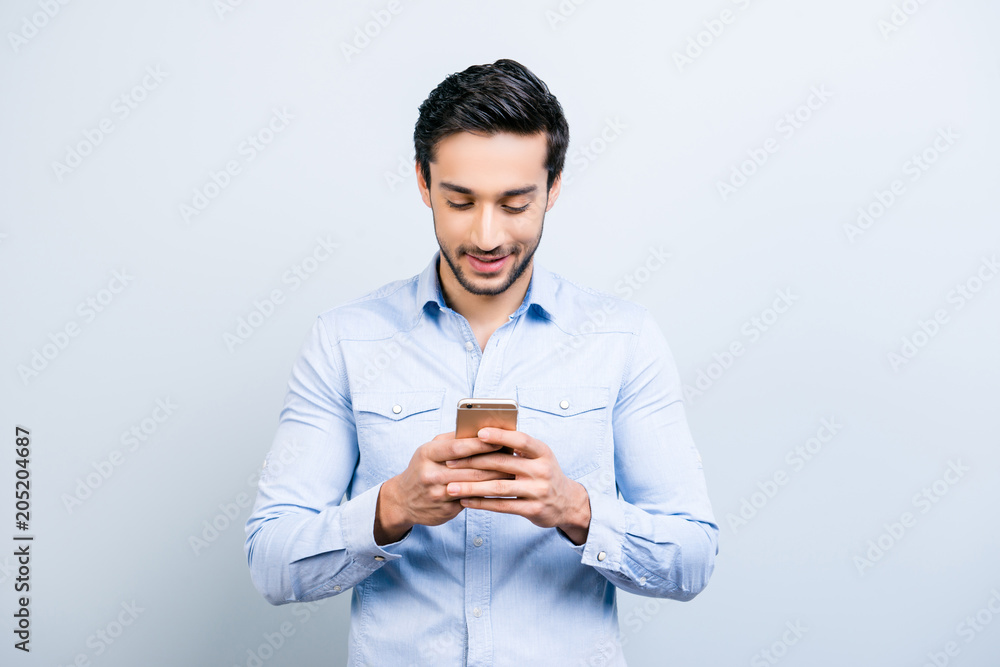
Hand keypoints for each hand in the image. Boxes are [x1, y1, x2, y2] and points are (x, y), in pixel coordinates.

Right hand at [375, 431, 516, 543]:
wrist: (402, 500)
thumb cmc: (423, 467)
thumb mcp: (430, 449)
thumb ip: (453, 440)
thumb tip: (482, 431)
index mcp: (427, 454)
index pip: (458, 447)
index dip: (481, 444)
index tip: (500, 441)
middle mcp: (430, 474)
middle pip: (469, 468)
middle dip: (494, 463)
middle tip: (515, 458)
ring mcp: (436, 495)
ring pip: (473, 487)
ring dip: (495, 480)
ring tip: (513, 473)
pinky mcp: (444, 511)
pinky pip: (470, 502)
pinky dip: (487, 495)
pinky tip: (500, 490)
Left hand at [442, 427, 591, 544]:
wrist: (567, 503)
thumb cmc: (544, 474)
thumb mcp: (539, 456)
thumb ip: (517, 447)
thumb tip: (484, 434)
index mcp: (543, 452)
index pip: (520, 440)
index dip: (500, 435)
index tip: (478, 433)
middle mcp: (542, 470)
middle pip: (502, 463)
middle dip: (472, 462)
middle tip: (450, 462)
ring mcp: (538, 491)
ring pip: (498, 487)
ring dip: (472, 487)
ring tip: (451, 487)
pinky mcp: (533, 510)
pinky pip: (502, 506)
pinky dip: (482, 503)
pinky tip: (466, 501)